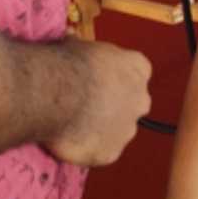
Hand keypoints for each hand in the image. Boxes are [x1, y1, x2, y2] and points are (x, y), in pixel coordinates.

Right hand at [42, 39, 151, 167]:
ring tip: (75, 125)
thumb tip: (71, 45)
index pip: (138, 71)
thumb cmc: (68, 63)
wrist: (57, 94)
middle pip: (134, 104)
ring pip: (119, 131)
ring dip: (103, 129)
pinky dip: (89, 149)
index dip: (118, 77)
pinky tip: (71, 141)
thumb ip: (87, 54)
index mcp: (137, 67)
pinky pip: (102, 152)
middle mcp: (140, 99)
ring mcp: (128, 129)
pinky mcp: (111, 153)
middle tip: (90, 105)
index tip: (102, 80)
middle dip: (117, 106)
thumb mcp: (79, 45)